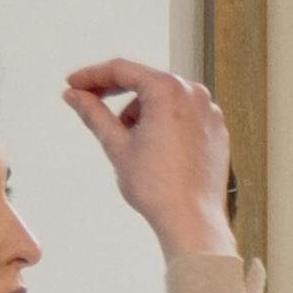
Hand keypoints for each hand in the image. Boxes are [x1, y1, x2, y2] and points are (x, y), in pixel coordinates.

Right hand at [62, 58, 237, 257]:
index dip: (92, 75)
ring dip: (141, 111)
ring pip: (165, 100)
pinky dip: (164, 122)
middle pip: (146, 82)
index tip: (74, 84)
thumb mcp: (116, 145)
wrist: (192, 221)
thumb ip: (93, 113)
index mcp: (169, 90)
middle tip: (90, 102)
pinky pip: (184, 116)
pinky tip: (152, 146)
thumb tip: (75, 97)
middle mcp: (194, 94)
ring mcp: (210, 112)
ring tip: (129, 141)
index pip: (122, 70)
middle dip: (116, 93)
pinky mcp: (217, 131)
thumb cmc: (159, 188)